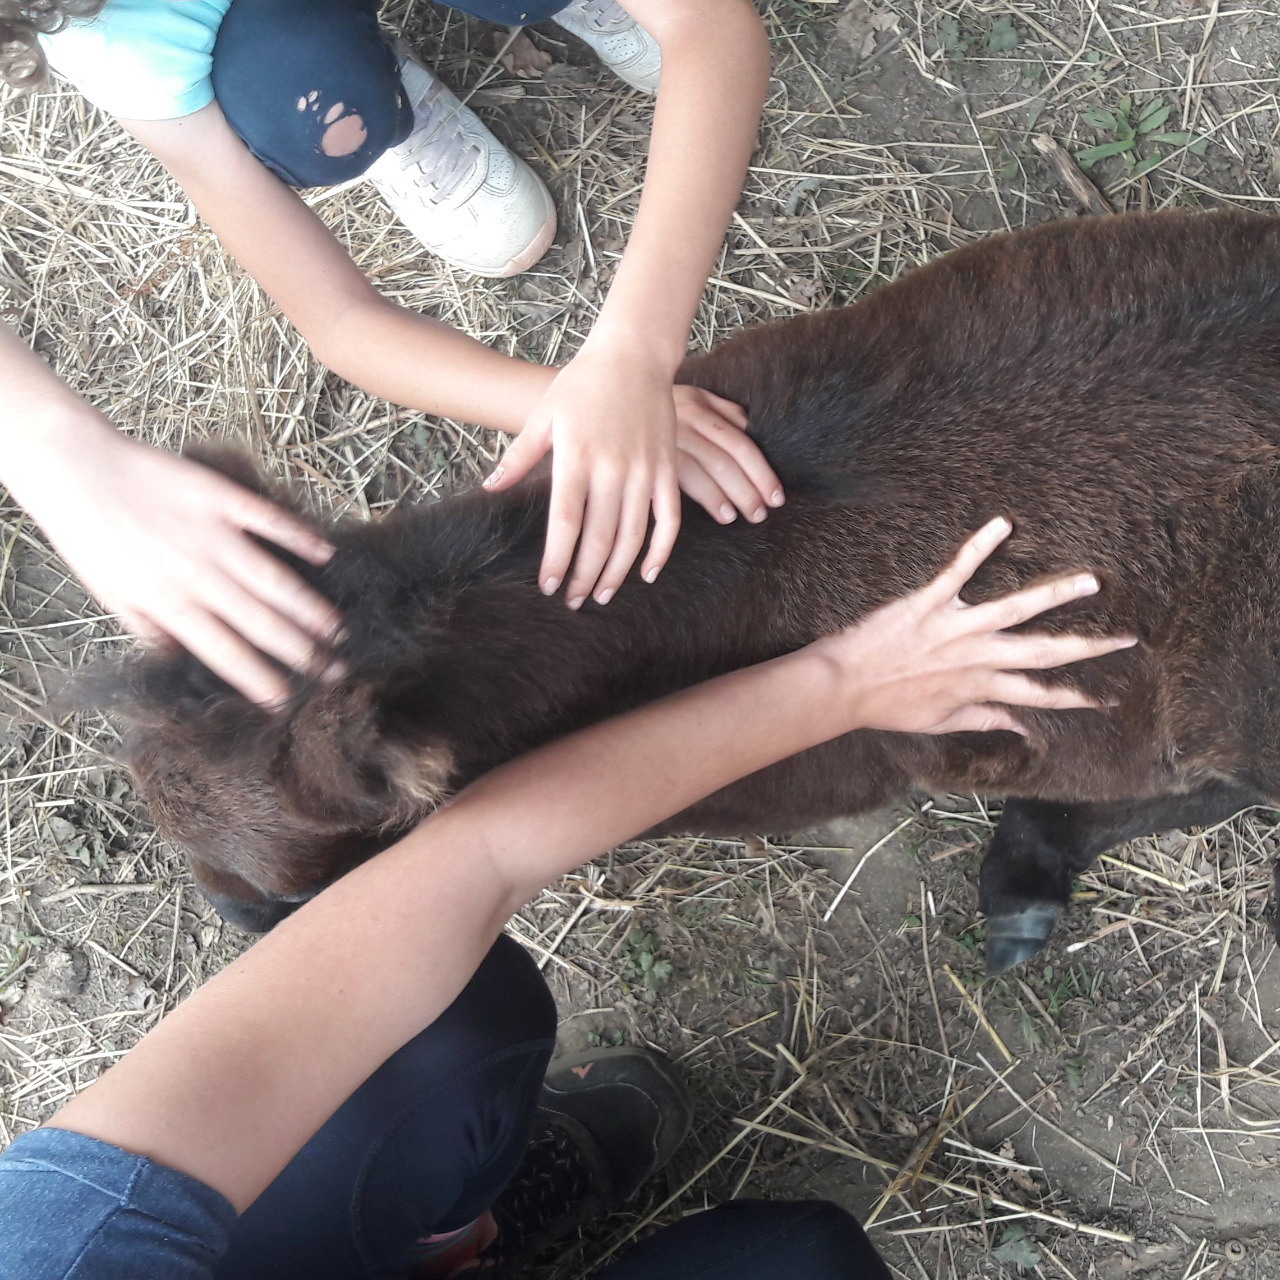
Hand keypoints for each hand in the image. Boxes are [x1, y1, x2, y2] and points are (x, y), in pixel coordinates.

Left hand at [16, 424, 339, 706]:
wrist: (75, 469)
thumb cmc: (90, 535)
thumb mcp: (110, 594)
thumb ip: (150, 629)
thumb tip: (182, 661)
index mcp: (168, 603)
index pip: (224, 653)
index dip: (258, 680)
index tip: (286, 702)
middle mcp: (195, 574)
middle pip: (259, 622)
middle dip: (301, 652)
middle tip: (335, 672)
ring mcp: (211, 534)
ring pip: (272, 579)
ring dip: (308, 607)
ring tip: (338, 630)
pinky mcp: (219, 496)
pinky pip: (267, 519)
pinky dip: (298, 536)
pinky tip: (326, 554)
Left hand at [484, 354, 782, 607]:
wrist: (632, 355)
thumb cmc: (582, 385)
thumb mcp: (544, 416)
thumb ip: (519, 456)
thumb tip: (490, 488)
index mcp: (577, 457)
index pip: (566, 522)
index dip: (559, 559)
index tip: (549, 586)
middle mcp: (613, 468)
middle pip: (599, 537)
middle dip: (586, 576)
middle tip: (574, 603)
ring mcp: (645, 470)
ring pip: (633, 536)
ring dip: (617, 572)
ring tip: (603, 595)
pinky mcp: (668, 469)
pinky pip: (669, 519)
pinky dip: (661, 551)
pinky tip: (647, 573)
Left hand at [815, 517, 1136, 735]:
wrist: (841, 687)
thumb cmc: (888, 705)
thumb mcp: (940, 722)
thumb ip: (985, 720)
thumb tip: (1023, 728)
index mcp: (979, 687)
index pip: (1039, 695)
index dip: (1075, 698)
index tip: (1108, 698)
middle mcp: (975, 658)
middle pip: (1042, 652)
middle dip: (1088, 646)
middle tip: (1127, 636)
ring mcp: (954, 628)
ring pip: (1015, 609)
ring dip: (1055, 594)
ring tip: (1091, 580)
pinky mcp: (928, 602)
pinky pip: (958, 570)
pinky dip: (980, 545)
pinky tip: (1003, 523)